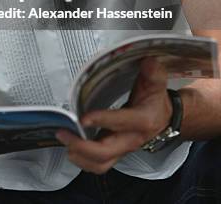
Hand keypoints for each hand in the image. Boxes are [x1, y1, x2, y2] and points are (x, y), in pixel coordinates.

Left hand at [56, 57, 172, 173]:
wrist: (164, 118)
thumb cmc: (155, 99)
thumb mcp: (156, 83)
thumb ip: (153, 73)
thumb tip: (149, 62)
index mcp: (142, 120)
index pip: (121, 122)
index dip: (103, 120)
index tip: (84, 118)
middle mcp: (132, 139)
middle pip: (106, 152)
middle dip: (82, 146)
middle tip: (63, 133)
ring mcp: (122, 149)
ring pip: (101, 164)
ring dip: (80, 156)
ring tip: (64, 141)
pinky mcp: (115, 153)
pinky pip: (99, 165)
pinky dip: (83, 160)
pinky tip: (71, 149)